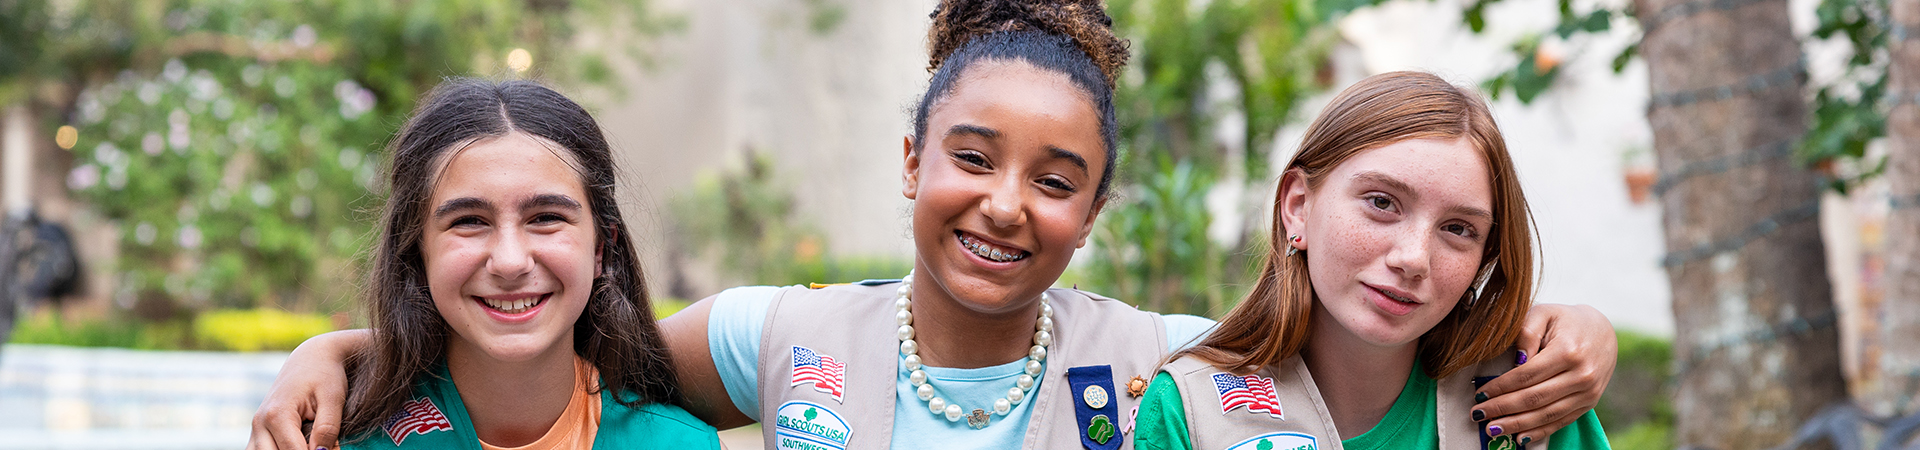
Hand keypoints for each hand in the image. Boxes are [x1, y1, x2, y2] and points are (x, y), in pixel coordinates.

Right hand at [248, 330, 368, 449]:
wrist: (312, 357)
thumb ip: (327, 429)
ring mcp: (256, 428)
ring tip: (311, 444)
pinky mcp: (260, 431)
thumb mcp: (333, 399)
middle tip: (324, 447)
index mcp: (277, 415)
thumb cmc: (325, 375)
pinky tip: (301, 445)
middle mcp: (260, 423)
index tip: (333, 449)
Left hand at [1473, 303, 1615, 444]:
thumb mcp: (1544, 313)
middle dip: (1502, 408)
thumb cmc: (1566, 321)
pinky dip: (1539, 432)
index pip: (1527, 375)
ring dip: (1517, 425)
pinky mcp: (1589, 403)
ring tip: (1492, 428)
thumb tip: (1516, 361)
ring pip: (1546, 414)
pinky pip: (1561, 422)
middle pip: (1534, 398)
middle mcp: (1582, 375)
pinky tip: (1519, 437)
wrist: (1604, 332)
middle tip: (1478, 414)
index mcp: (1568, 351)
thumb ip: (1526, 333)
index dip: (1501, 387)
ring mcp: (1588, 392)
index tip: (1479, 393)